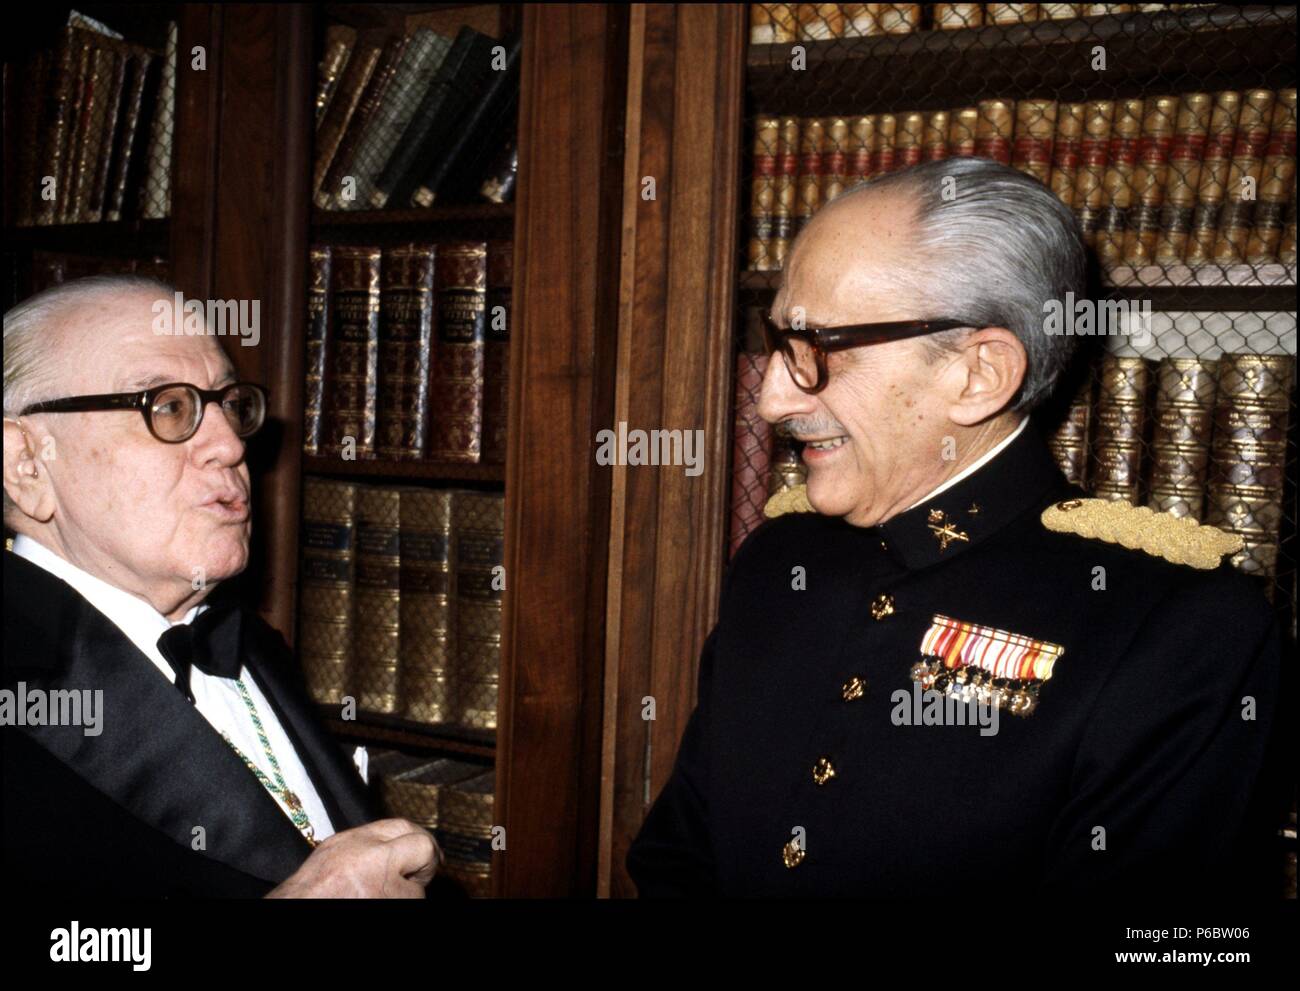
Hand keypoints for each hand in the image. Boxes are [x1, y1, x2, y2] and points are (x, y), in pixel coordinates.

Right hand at [266, 818, 441, 897]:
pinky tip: (375, 906)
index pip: (402, 827)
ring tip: (376, 899)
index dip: (418, 838)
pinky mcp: (391, 904)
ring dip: (405, 896)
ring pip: (417, 890)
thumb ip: (365, 845)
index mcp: (355, 841)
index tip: (427, 851)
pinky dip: (398, 907)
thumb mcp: (332, 853)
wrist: (294, 912)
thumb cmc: (307, 892)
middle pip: (423, 847)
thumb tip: (399, 844)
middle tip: (422, 874)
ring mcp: (383, 887)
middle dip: (427, 861)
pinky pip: (408, 905)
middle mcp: (373, 859)